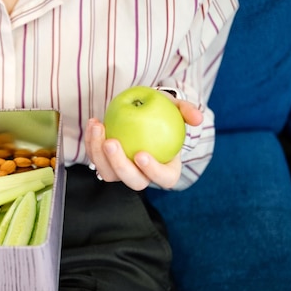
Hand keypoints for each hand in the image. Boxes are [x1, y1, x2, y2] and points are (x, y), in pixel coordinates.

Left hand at [85, 97, 202, 190]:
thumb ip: (188, 111)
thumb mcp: (176, 109)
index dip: (152, 171)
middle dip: (119, 164)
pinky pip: (97, 158)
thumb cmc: (164, 114)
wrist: (144, 114)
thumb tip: (198, 119)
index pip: (163, 178)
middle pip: (133, 181)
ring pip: (109, 173)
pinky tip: (94, 123)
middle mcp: (144, 176)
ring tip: (98, 127)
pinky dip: (92, 142)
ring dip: (99, 153)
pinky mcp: (107, 164)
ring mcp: (123, 172)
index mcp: (167, 170)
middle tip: (111, 142)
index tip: (141, 154)